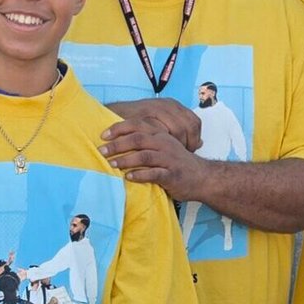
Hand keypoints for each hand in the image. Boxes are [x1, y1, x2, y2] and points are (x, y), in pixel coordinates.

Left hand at [98, 118, 214, 201]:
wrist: (202, 177)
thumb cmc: (176, 162)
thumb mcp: (162, 146)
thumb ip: (145, 142)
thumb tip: (117, 141)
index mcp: (159, 134)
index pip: (137, 126)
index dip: (119, 128)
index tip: (103, 135)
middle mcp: (164, 144)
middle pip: (137, 139)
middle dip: (117, 145)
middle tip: (102, 151)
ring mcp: (169, 159)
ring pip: (144, 156)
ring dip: (126, 159)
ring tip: (112, 165)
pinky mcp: (172, 175)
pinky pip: (154, 173)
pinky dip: (140, 175)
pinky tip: (129, 177)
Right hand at [106, 98, 201, 151]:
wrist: (114, 114)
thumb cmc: (139, 123)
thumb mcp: (163, 123)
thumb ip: (181, 131)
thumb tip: (200, 143)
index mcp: (174, 105)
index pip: (195, 122)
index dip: (194, 138)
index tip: (189, 150)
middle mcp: (167, 104)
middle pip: (189, 125)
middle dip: (187, 143)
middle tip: (180, 154)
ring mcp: (155, 108)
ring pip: (177, 129)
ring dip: (175, 144)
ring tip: (172, 153)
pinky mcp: (145, 115)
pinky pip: (159, 131)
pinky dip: (160, 142)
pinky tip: (159, 149)